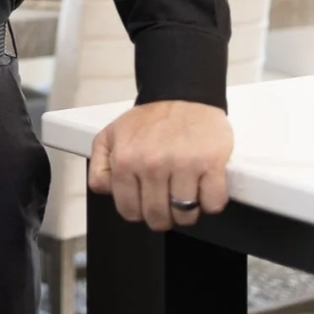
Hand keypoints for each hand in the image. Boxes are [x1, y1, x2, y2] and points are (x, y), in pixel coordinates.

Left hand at [87, 100, 232, 231]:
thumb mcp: (112, 136)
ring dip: (188, 211)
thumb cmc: (151, 120)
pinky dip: (211, 202)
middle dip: (163, 215)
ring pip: (185, 216)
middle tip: (167, 201)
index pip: (128, 211)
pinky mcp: (212, 163)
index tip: (146, 203)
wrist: (184, 95)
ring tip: (186, 193)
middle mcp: (152, 164)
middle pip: (157, 217)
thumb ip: (100, 166)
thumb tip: (107, 190)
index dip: (139, 211)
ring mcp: (183, 164)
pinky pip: (213, 204)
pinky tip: (203, 187)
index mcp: (126, 160)